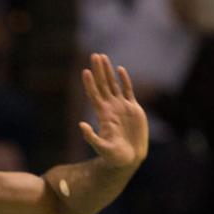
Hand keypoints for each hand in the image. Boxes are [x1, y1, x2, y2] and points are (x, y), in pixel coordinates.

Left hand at [79, 53, 147, 167]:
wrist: (128, 158)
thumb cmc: (112, 155)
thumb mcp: (100, 146)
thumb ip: (91, 137)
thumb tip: (80, 125)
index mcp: (103, 115)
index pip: (94, 95)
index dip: (90, 83)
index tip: (85, 71)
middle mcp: (110, 107)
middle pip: (103, 85)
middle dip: (99, 70)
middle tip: (94, 55)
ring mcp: (121, 107)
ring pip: (114, 84)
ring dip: (109, 71)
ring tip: (103, 57)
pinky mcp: (133, 109)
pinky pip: (128, 91)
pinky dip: (125, 80)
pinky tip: (120, 69)